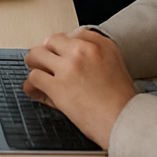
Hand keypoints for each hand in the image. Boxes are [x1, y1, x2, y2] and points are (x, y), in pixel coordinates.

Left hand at [22, 29, 137, 148]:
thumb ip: (95, 56)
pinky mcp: (58, 86)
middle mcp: (84, 51)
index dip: (62, 47)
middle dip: (46, 51)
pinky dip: (31, 85)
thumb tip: (71, 55)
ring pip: (37, 55)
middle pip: (51, 40)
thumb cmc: (122, 102)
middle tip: (44, 62)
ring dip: (35, 65)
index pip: (71, 34)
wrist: (125, 122)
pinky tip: (36, 90)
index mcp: (100, 45)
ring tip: (37, 72)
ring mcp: (69, 67)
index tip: (61, 55)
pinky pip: (34, 77)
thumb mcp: (116, 67)